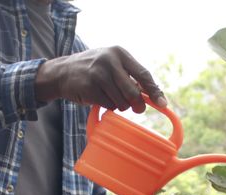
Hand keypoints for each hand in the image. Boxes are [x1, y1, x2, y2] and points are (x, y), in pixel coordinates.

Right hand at [35, 47, 165, 112]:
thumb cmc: (94, 70)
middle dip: (138, 104)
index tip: (163, 104)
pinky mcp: (90, 88)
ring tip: (110, 96)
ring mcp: (98, 74)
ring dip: (120, 105)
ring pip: (122, 101)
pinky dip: (108, 106)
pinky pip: (109, 105)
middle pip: (134, 92)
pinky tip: (100, 98)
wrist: (62, 72)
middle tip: (137, 109)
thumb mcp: (112, 64)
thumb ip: (131, 76)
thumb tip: (154, 95)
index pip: (143, 74)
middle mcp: (110, 61)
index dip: (154, 91)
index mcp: (119, 53)